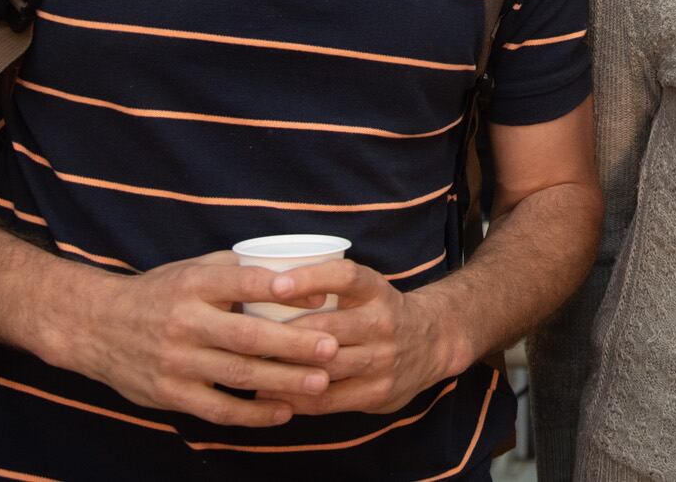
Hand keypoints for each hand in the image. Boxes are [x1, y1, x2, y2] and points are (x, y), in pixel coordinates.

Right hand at [58, 252, 343, 428]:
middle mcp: (184, 322)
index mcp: (193, 284)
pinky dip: (253, 414)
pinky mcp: (169, 394)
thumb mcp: (191, 270)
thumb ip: (236, 270)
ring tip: (321, 383)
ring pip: (238, 375)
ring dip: (283, 381)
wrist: (96, 326)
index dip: (281, 290)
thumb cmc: (159, 294)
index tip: (320, 296)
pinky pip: (217, 409)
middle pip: (247, 336)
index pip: (243, 284)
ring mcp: (175, 361)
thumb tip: (295, 271)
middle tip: (333, 348)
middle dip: (294, 345)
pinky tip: (283, 412)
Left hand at [254, 260, 471, 416]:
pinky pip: (329, 399)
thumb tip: (260, 285)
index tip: (275, 284)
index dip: (311, 278)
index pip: (345, 277)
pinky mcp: (379, 392)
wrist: (434, 341)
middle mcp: (383, 322)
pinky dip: (296, 398)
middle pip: (327, 329)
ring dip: (284, 370)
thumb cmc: (380, 311)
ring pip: (324, 367)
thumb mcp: (365, 288)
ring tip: (248, 369)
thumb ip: (328, 287)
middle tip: (242, 337)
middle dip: (281, 336)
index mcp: (376, 290)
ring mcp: (383, 359)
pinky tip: (270, 395)